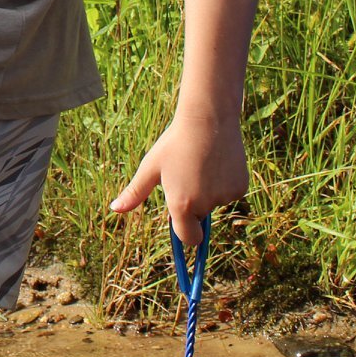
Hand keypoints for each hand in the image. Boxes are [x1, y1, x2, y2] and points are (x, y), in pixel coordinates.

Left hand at [109, 113, 248, 246]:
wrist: (208, 119)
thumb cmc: (174, 143)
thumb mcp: (151, 167)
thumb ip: (135, 193)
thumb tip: (115, 208)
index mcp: (181, 205)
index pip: (188, 238)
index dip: (184, 230)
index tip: (181, 220)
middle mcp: (205, 205)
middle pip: (200, 218)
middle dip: (194, 205)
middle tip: (188, 175)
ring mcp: (225, 197)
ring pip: (215, 203)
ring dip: (209, 191)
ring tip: (202, 163)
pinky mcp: (240, 187)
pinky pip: (230, 193)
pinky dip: (224, 183)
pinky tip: (217, 162)